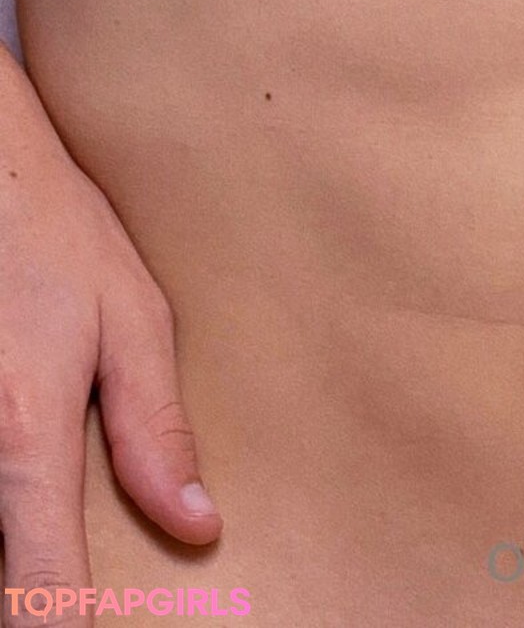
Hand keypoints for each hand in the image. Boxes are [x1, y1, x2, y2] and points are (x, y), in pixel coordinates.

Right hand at [0, 44, 221, 626]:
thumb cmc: (57, 239)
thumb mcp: (132, 320)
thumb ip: (158, 432)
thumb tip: (197, 525)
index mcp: (24, 434)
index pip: (38, 586)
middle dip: (35, 592)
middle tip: (88, 587)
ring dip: (13, 543)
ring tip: (56, 530)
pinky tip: (23, 502)